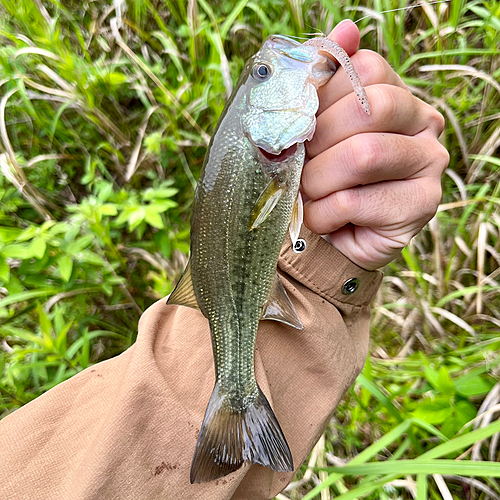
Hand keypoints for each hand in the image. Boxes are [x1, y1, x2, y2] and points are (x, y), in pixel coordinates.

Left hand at [302, 20, 448, 269]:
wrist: (334, 236)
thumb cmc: (321, 178)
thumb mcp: (313, 128)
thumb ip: (324, 80)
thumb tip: (347, 29)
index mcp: (396, 94)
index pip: (361, 70)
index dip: (318, 98)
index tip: (299, 127)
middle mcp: (423, 122)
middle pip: (368, 108)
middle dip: (317, 142)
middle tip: (299, 166)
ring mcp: (430, 163)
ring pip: (362, 155)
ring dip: (317, 180)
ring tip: (308, 194)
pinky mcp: (422, 204)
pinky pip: (355, 200)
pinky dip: (323, 213)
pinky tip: (322, 218)